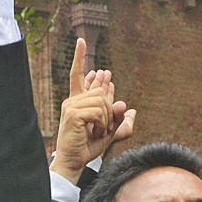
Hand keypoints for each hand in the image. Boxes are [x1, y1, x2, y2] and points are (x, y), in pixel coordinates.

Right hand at [51, 38, 134, 180]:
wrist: (75, 161)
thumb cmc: (89, 147)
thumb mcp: (110, 133)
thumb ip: (121, 121)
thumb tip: (130, 108)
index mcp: (78, 101)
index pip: (78, 75)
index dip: (80, 57)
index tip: (80, 40)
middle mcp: (73, 100)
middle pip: (102, 93)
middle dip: (109, 112)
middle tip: (102, 128)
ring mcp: (71, 105)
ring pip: (102, 102)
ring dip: (106, 120)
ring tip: (96, 131)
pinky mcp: (72, 113)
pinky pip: (99, 111)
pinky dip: (102, 124)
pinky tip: (94, 132)